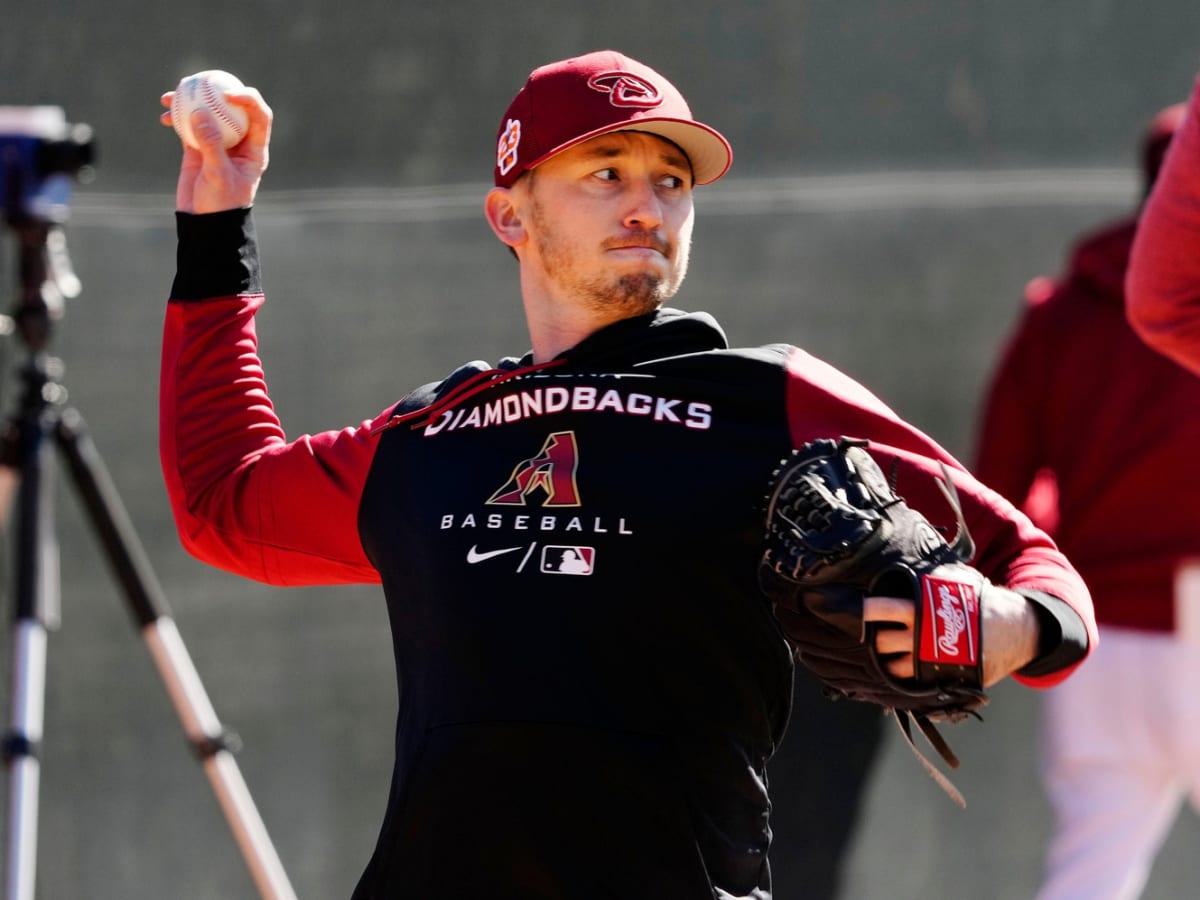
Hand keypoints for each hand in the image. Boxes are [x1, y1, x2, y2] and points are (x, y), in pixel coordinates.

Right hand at [159, 86, 271, 213]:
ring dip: (190, 100)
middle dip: (216, 90)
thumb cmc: (219, 204)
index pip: (258, 116)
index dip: (248, 99)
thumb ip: (211, 144)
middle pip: (232, 107)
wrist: (203, 224)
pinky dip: (177, 116)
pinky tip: (164, 113)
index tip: (227, 93)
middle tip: (199, 81)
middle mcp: (238, 143)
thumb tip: (198, 112)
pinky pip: (188, 124)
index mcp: (254, 150)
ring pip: (207, 113)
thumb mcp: (218, 175)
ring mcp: (217, 143)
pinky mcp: (197, 147)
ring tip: (171, 95)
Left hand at [865, 583, 1038, 686]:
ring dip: (888, 662)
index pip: (882, 609)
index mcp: (922, 610)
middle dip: (877, 639)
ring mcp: (932, 663)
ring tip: (893, 652)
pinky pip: (911, 686)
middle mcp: (923, 638)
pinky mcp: (942, 682)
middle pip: (881, 643)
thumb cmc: (979, 601)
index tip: (859, 610)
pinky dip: (904, 679)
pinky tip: (905, 669)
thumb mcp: (952, 582)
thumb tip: (895, 568)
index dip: (867, 610)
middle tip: (881, 633)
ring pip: (892, 669)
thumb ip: (924, 581)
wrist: (1016, 630)